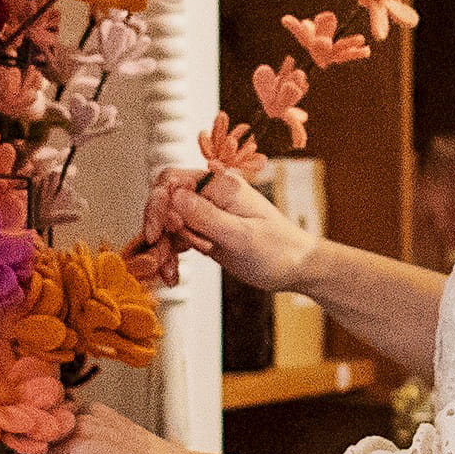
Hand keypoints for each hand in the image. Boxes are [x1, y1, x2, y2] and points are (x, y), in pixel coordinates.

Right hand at [156, 160, 323, 293]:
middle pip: (165, 200)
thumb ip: (206, 215)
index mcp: (221, 186)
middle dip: (158, 228)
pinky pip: (176, 238)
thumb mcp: (242, 235)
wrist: (296, 267)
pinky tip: (172, 272)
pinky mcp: (204, 231)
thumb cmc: (279, 250)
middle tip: (161, 256)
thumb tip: (174, 196)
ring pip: (167, 222)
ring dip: (162, 246)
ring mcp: (206, 213)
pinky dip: (170, 254)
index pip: (173, 181)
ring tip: (167, 270)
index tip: (158, 232)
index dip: (159, 205)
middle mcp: (211, 195)